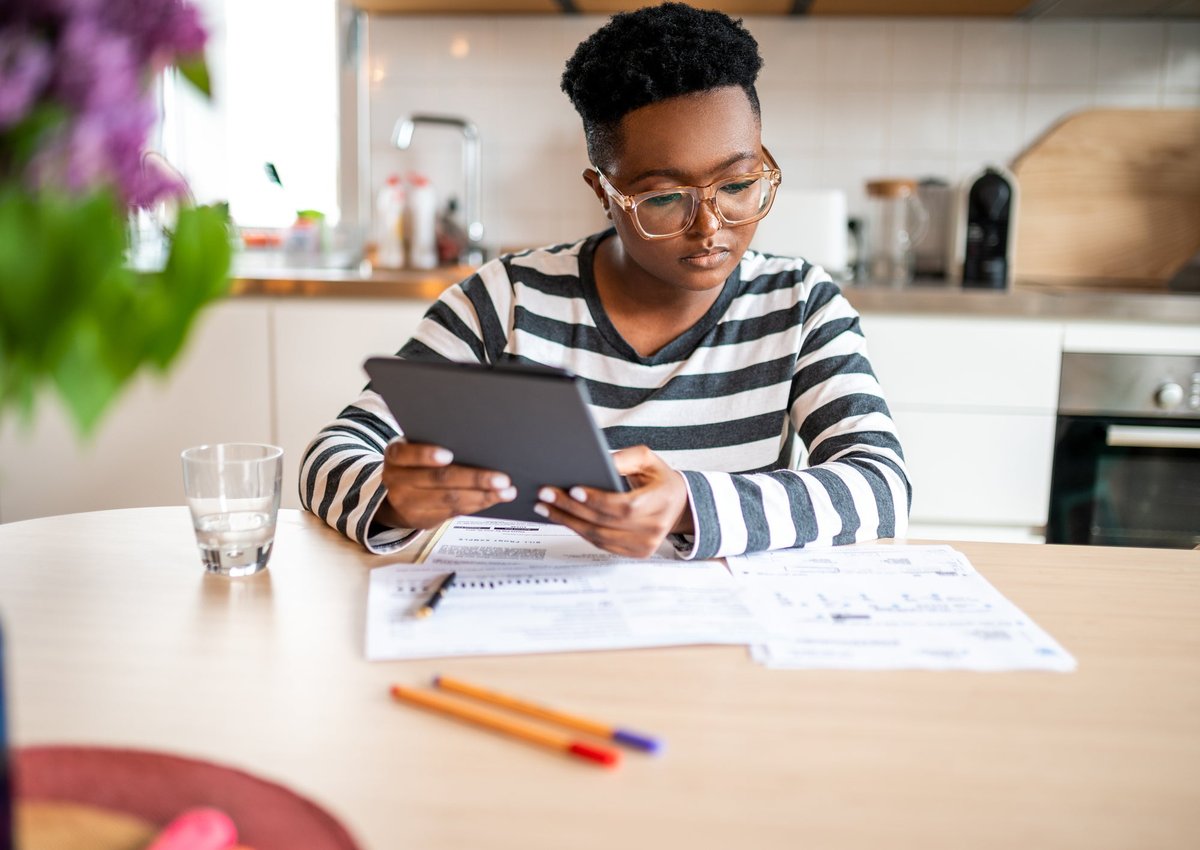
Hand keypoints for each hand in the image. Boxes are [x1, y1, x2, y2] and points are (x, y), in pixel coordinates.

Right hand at [378, 439, 516, 529]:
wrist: (392, 498)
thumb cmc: (413, 464)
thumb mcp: (412, 450)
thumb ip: (432, 444)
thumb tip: (477, 437)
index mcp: (395, 456)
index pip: (406, 454)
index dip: (426, 455)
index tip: (448, 455)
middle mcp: (397, 481)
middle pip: (438, 479)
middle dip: (473, 479)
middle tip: (501, 478)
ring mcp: (409, 504)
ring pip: (450, 499)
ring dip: (483, 495)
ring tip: (506, 491)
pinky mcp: (424, 519)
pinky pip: (455, 511)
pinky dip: (478, 504)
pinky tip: (496, 498)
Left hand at [533, 445, 692, 557]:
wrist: (677, 505)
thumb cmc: (658, 479)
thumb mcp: (648, 459)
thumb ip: (626, 458)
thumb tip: (600, 461)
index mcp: (662, 501)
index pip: (626, 506)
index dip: (598, 501)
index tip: (573, 490)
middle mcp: (655, 527)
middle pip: (605, 522)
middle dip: (571, 508)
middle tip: (545, 494)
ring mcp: (645, 545)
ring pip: (599, 536)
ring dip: (568, 522)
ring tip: (545, 506)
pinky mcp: (635, 553)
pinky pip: (601, 544)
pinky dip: (578, 531)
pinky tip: (562, 517)